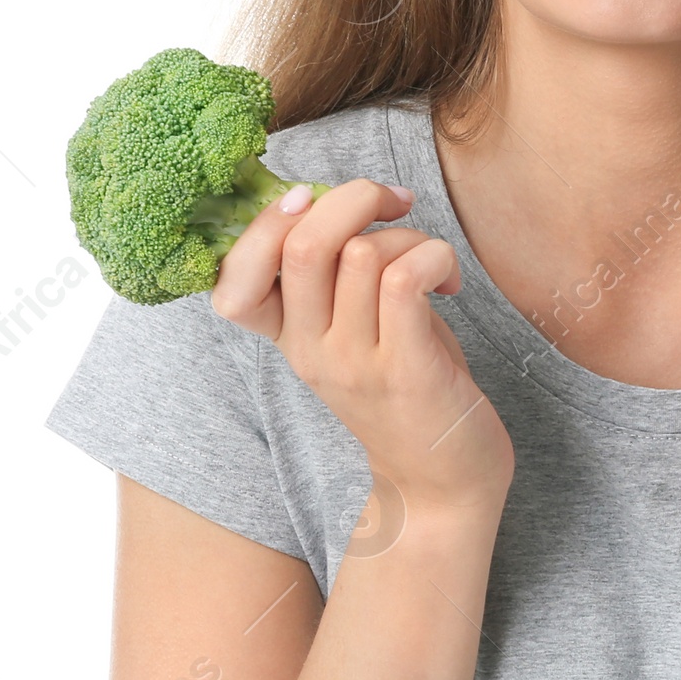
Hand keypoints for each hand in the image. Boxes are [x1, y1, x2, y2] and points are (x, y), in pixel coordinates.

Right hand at [212, 178, 514, 513]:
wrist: (443, 483)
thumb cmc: (409, 389)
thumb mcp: (357, 329)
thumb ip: (339, 274)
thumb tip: (340, 196)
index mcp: (289, 338)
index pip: (230, 278)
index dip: (264, 223)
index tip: (315, 201)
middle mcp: (310, 350)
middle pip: (302, 243)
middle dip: (353, 197)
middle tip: (394, 203)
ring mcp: (354, 363)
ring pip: (363, 252)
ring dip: (410, 236)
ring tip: (432, 266)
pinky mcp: (404, 370)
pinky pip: (405, 279)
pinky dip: (435, 258)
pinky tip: (450, 283)